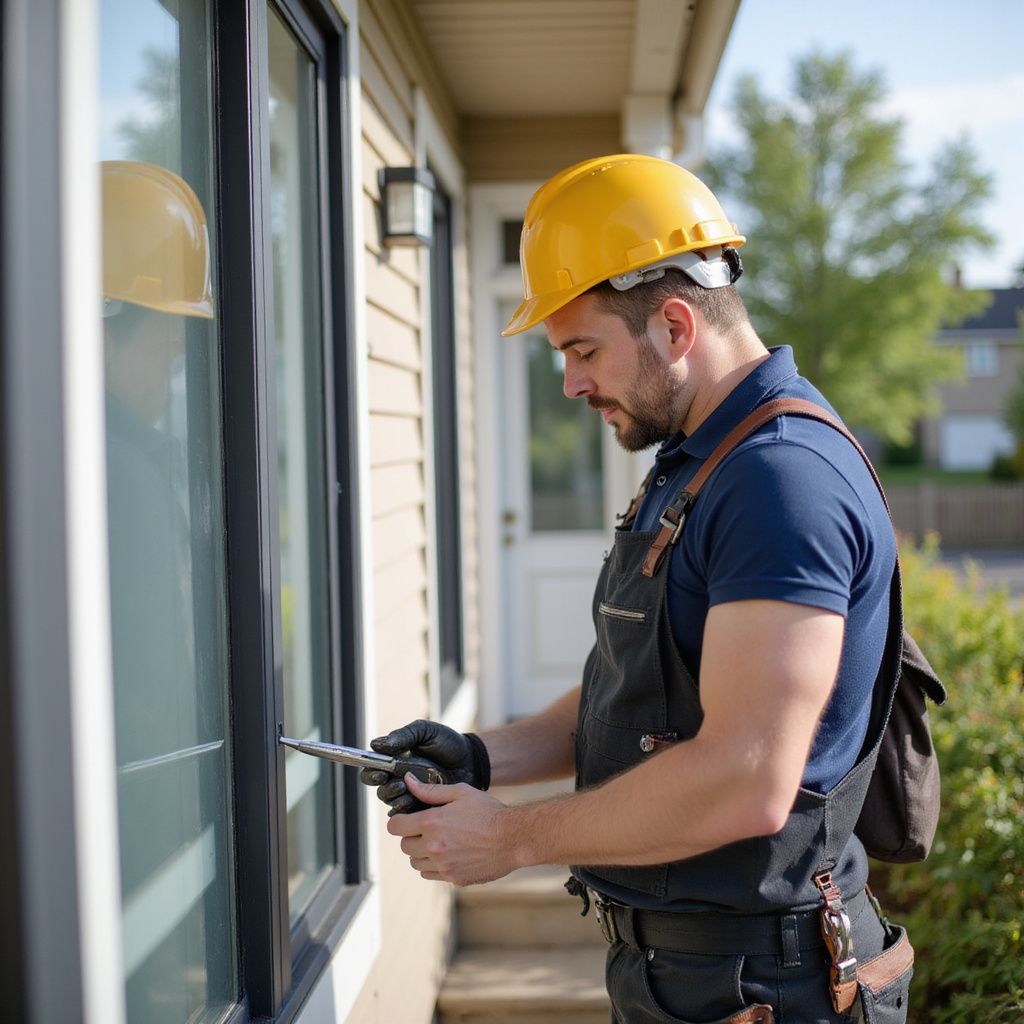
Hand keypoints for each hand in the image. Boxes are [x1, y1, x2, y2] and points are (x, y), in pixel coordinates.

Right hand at [359, 719, 488, 814]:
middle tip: (397, 783)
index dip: (371, 773)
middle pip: (380, 789)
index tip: (379, 772)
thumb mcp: (425, 732)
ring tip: (407, 790)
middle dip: (385, 788)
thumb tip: (376, 744)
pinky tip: (416, 804)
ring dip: (396, 799)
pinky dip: (408, 812)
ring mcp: (412, 794)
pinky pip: (409, 815)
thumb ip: (403, 735)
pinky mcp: (424, 807)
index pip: (374, 769)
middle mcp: (400, 779)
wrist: (472, 759)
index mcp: (396, 761)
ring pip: (392, 803)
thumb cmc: (447, 742)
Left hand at [387, 774, 515, 885]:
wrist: (513, 838)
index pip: (395, 827)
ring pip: (415, 863)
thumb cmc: (488, 812)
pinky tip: (449, 854)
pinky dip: (434, 866)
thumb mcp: (460, 793)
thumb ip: (430, 790)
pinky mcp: (453, 878)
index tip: (406, 820)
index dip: (398, 821)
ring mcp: (443, 865)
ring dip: (421, 853)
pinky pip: (431, 874)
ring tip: (440, 842)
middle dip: (411, 837)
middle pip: (404, 846)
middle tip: (427, 830)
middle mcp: (433, 847)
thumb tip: (408, 781)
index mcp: (432, 822)